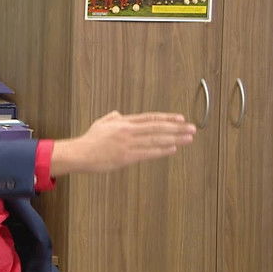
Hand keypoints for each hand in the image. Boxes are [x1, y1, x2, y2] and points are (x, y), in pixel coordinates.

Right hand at [51, 111, 195, 175]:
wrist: (80, 153)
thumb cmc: (89, 140)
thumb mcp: (100, 123)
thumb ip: (113, 117)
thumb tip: (120, 114)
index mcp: (123, 122)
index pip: (150, 118)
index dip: (166, 118)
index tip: (180, 119)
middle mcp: (128, 131)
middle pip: (157, 128)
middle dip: (176, 128)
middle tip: (192, 128)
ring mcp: (128, 144)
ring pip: (155, 140)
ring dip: (174, 139)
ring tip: (188, 138)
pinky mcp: (126, 157)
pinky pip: (148, 153)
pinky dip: (161, 150)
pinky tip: (172, 149)